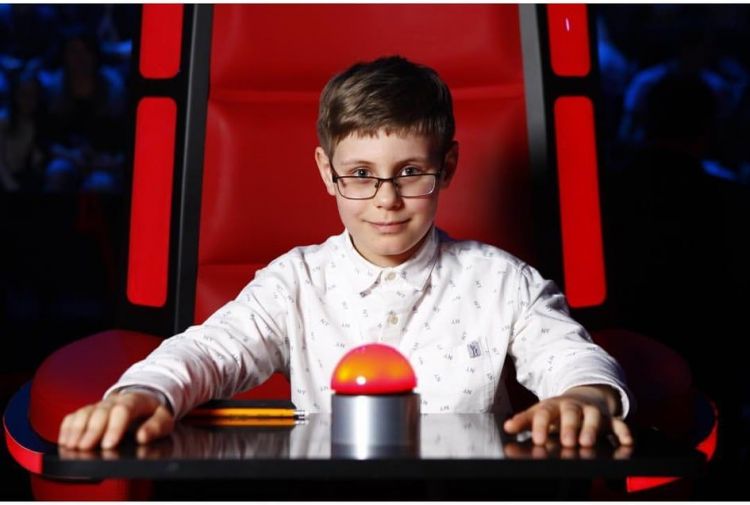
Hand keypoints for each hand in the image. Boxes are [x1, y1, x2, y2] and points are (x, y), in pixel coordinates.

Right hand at [58, 391, 174, 449]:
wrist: (144, 399)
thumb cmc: (152, 413)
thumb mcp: (164, 419)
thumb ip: (156, 427)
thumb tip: (143, 437)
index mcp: (135, 400)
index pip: (123, 410)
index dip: (114, 427)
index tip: (108, 445)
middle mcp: (115, 401)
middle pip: (101, 412)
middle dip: (92, 431)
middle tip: (85, 448)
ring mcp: (100, 405)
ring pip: (85, 413)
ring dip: (77, 430)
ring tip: (72, 446)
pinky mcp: (89, 410)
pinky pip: (75, 415)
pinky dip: (68, 427)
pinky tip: (65, 440)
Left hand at [503, 385, 632, 447]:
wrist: (584, 397)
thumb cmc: (558, 411)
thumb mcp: (539, 413)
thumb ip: (524, 421)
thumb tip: (507, 427)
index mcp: (554, 405)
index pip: (544, 413)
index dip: (540, 425)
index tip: (537, 439)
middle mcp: (574, 407)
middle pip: (571, 413)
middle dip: (569, 427)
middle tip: (566, 442)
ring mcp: (593, 411)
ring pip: (594, 417)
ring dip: (592, 429)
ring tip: (587, 443)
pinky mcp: (610, 419)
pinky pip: (619, 424)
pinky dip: (624, 432)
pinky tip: (627, 442)